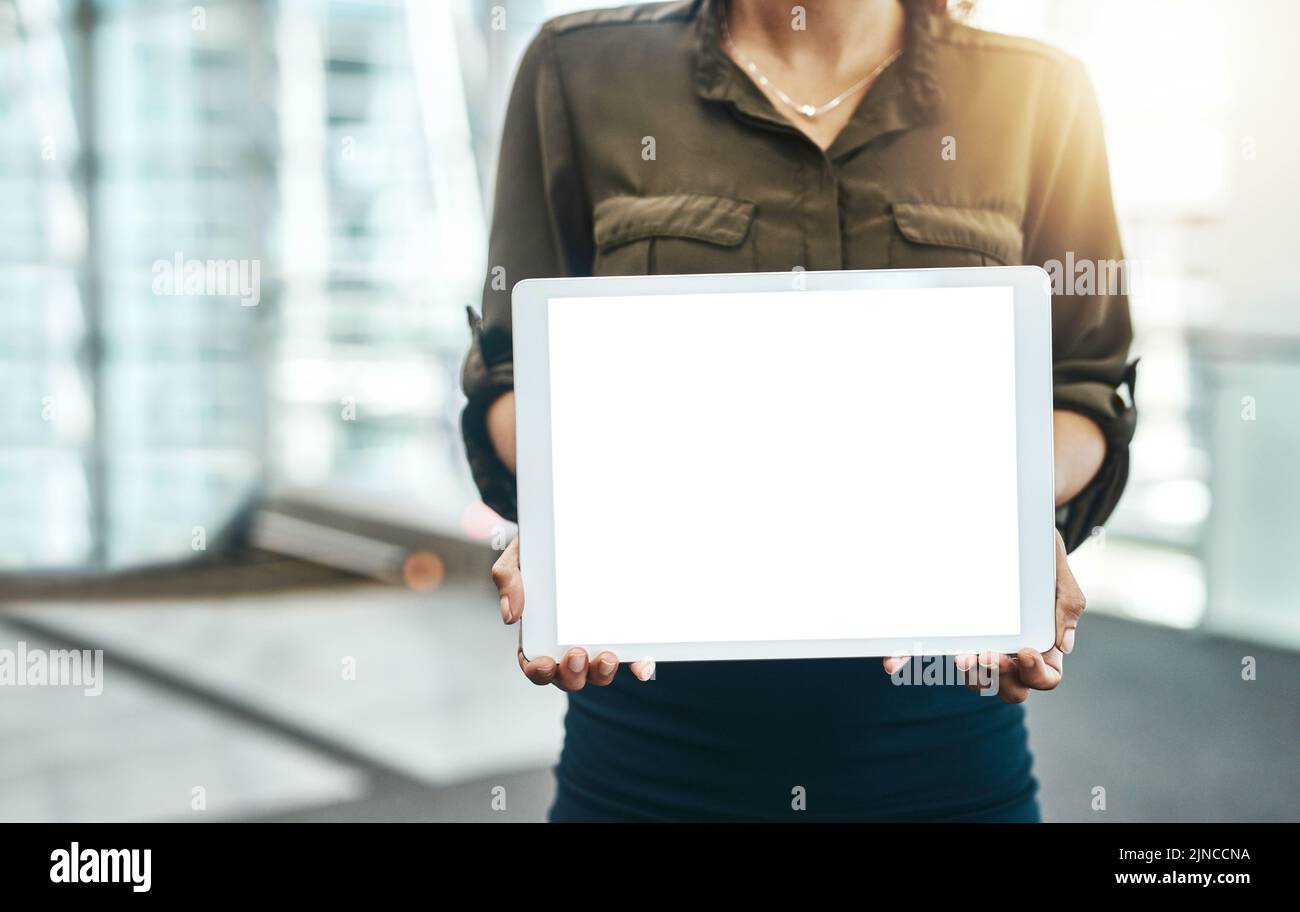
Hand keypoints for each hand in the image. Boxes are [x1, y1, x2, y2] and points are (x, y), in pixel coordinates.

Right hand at [493, 536, 654, 689]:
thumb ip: (508, 580)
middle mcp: (568, 643)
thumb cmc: (541, 551)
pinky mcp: (623, 632)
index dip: (539, 672)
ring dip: (602, 674)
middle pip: (569, 676)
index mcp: (539, 634)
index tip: (545, 664)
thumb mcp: (519, 558)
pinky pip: (632, 656)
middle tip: (578, 655)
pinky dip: (638, 666)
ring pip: (598, 672)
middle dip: (572, 675)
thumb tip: (510, 616)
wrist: (571, 529)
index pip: (535, 664)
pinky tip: (642, 666)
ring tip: (607, 658)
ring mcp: (597, 639)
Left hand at [881, 529, 1084, 703]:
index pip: (1045, 676)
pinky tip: (895, 662)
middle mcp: (1011, 648)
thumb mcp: (1055, 566)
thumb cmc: (1036, 545)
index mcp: (1042, 641)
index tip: (1024, 651)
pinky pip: (931, 649)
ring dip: (970, 676)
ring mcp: (980, 640)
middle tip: (988, 655)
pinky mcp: (949, 627)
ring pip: (976, 679)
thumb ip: (1066, 603)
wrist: (1008, 516)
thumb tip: (1063, 646)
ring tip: (962, 657)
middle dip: (1000, 678)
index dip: (1036, 674)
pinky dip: (911, 658)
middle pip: (1010, 687)